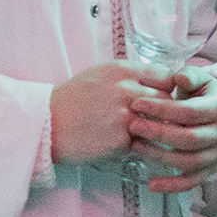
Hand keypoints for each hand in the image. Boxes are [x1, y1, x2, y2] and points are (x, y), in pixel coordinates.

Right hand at [49, 61, 175, 166]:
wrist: (48, 125)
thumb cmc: (72, 100)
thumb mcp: (100, 74)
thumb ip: (128, 76)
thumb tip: (154, 82)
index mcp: (123, 70)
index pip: (165, 76)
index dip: (168, 88)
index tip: (166, 97)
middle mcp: (127, 90)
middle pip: (167, 100)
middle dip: (166, 111)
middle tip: (159, 120)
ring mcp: (125, 116)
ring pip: (159, 124)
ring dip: (155, 130)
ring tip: (147, 134)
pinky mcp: (121, 141)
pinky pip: (141, 143)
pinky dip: (137, 146)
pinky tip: (124, 144)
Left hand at [128, 68, 216, 193]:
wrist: (216, 110)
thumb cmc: (201, 92)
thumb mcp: (199, 78)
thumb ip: (189, 75)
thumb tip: (179, 78)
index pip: (190, 112)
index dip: (162, 109)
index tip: (137, 104)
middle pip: (189, 139)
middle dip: (158, 133)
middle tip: (134, 126)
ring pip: (188, 161)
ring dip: (160, 156)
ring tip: (135, 145)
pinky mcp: (209, 169)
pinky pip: (192, 182)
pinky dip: (172, 186)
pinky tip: (152, 184)